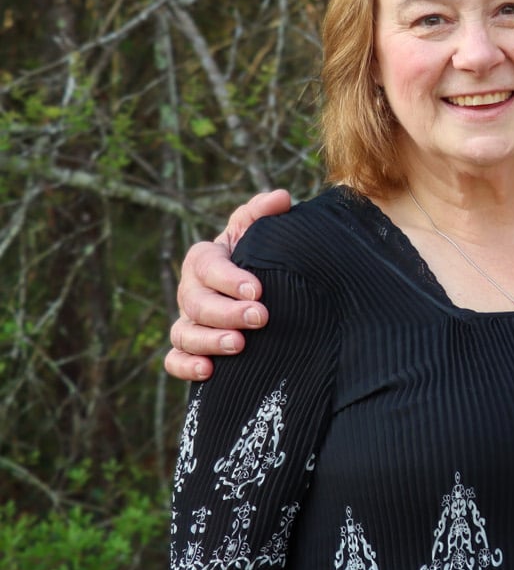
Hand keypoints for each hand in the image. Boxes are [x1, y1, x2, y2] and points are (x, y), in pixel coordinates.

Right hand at [162, 189, 292, 380]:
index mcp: (204, 259)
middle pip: (196, 303)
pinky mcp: (188, 348)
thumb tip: (281, 198)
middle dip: (227, 311)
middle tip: (260, 317)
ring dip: (209, 341)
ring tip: (239, 345)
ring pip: (184, 333)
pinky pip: (175, 359)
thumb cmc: (259, 256)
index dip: (229, 279)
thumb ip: (264, 213)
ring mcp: (188, 321)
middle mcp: (190, 290)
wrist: (264, 287)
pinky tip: (209, 372)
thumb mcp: (260, 232)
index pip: (208, 266)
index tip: (258, 289)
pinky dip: (185, 366)